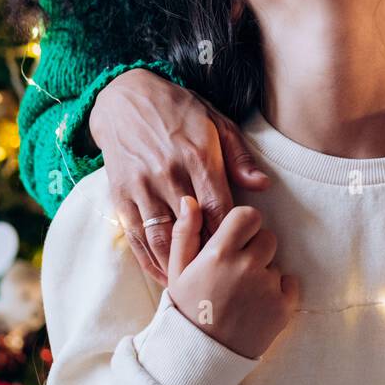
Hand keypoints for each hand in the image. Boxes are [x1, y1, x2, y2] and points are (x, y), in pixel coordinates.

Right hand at [89, 69, 269, 283]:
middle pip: (194, 229)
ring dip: (180, 265)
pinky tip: (166, 275)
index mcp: (198, 156)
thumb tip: (263, 185)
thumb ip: (239, 157)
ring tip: (198, 285)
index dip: (231, 235)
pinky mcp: (121, 196)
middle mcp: (170, 174)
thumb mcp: (216, 122)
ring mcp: (142, 187)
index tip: (243, 253)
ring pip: (163, 238)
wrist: (124, 99)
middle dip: (209, 257)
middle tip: (225, 279)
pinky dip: (151, 261)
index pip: (220, 208)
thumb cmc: (178, 110)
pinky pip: (137, 237)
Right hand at [167, 195, 299, 359]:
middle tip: (237, 271)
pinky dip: (279, 292)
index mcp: (219, 254)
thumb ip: (185, 233)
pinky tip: (257, 305)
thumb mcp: (176, 272)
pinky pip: (290, 284)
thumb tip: (192, 201)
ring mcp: (267, 288)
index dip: (243, 226)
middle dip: (255, 249)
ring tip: (242, 295)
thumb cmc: (186, 311)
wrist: (199, 358)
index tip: (235, 240)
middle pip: (267, 237)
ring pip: (275, 263)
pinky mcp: (283, 309)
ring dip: (264, 273)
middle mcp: (246, 267)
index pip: (249, 216)